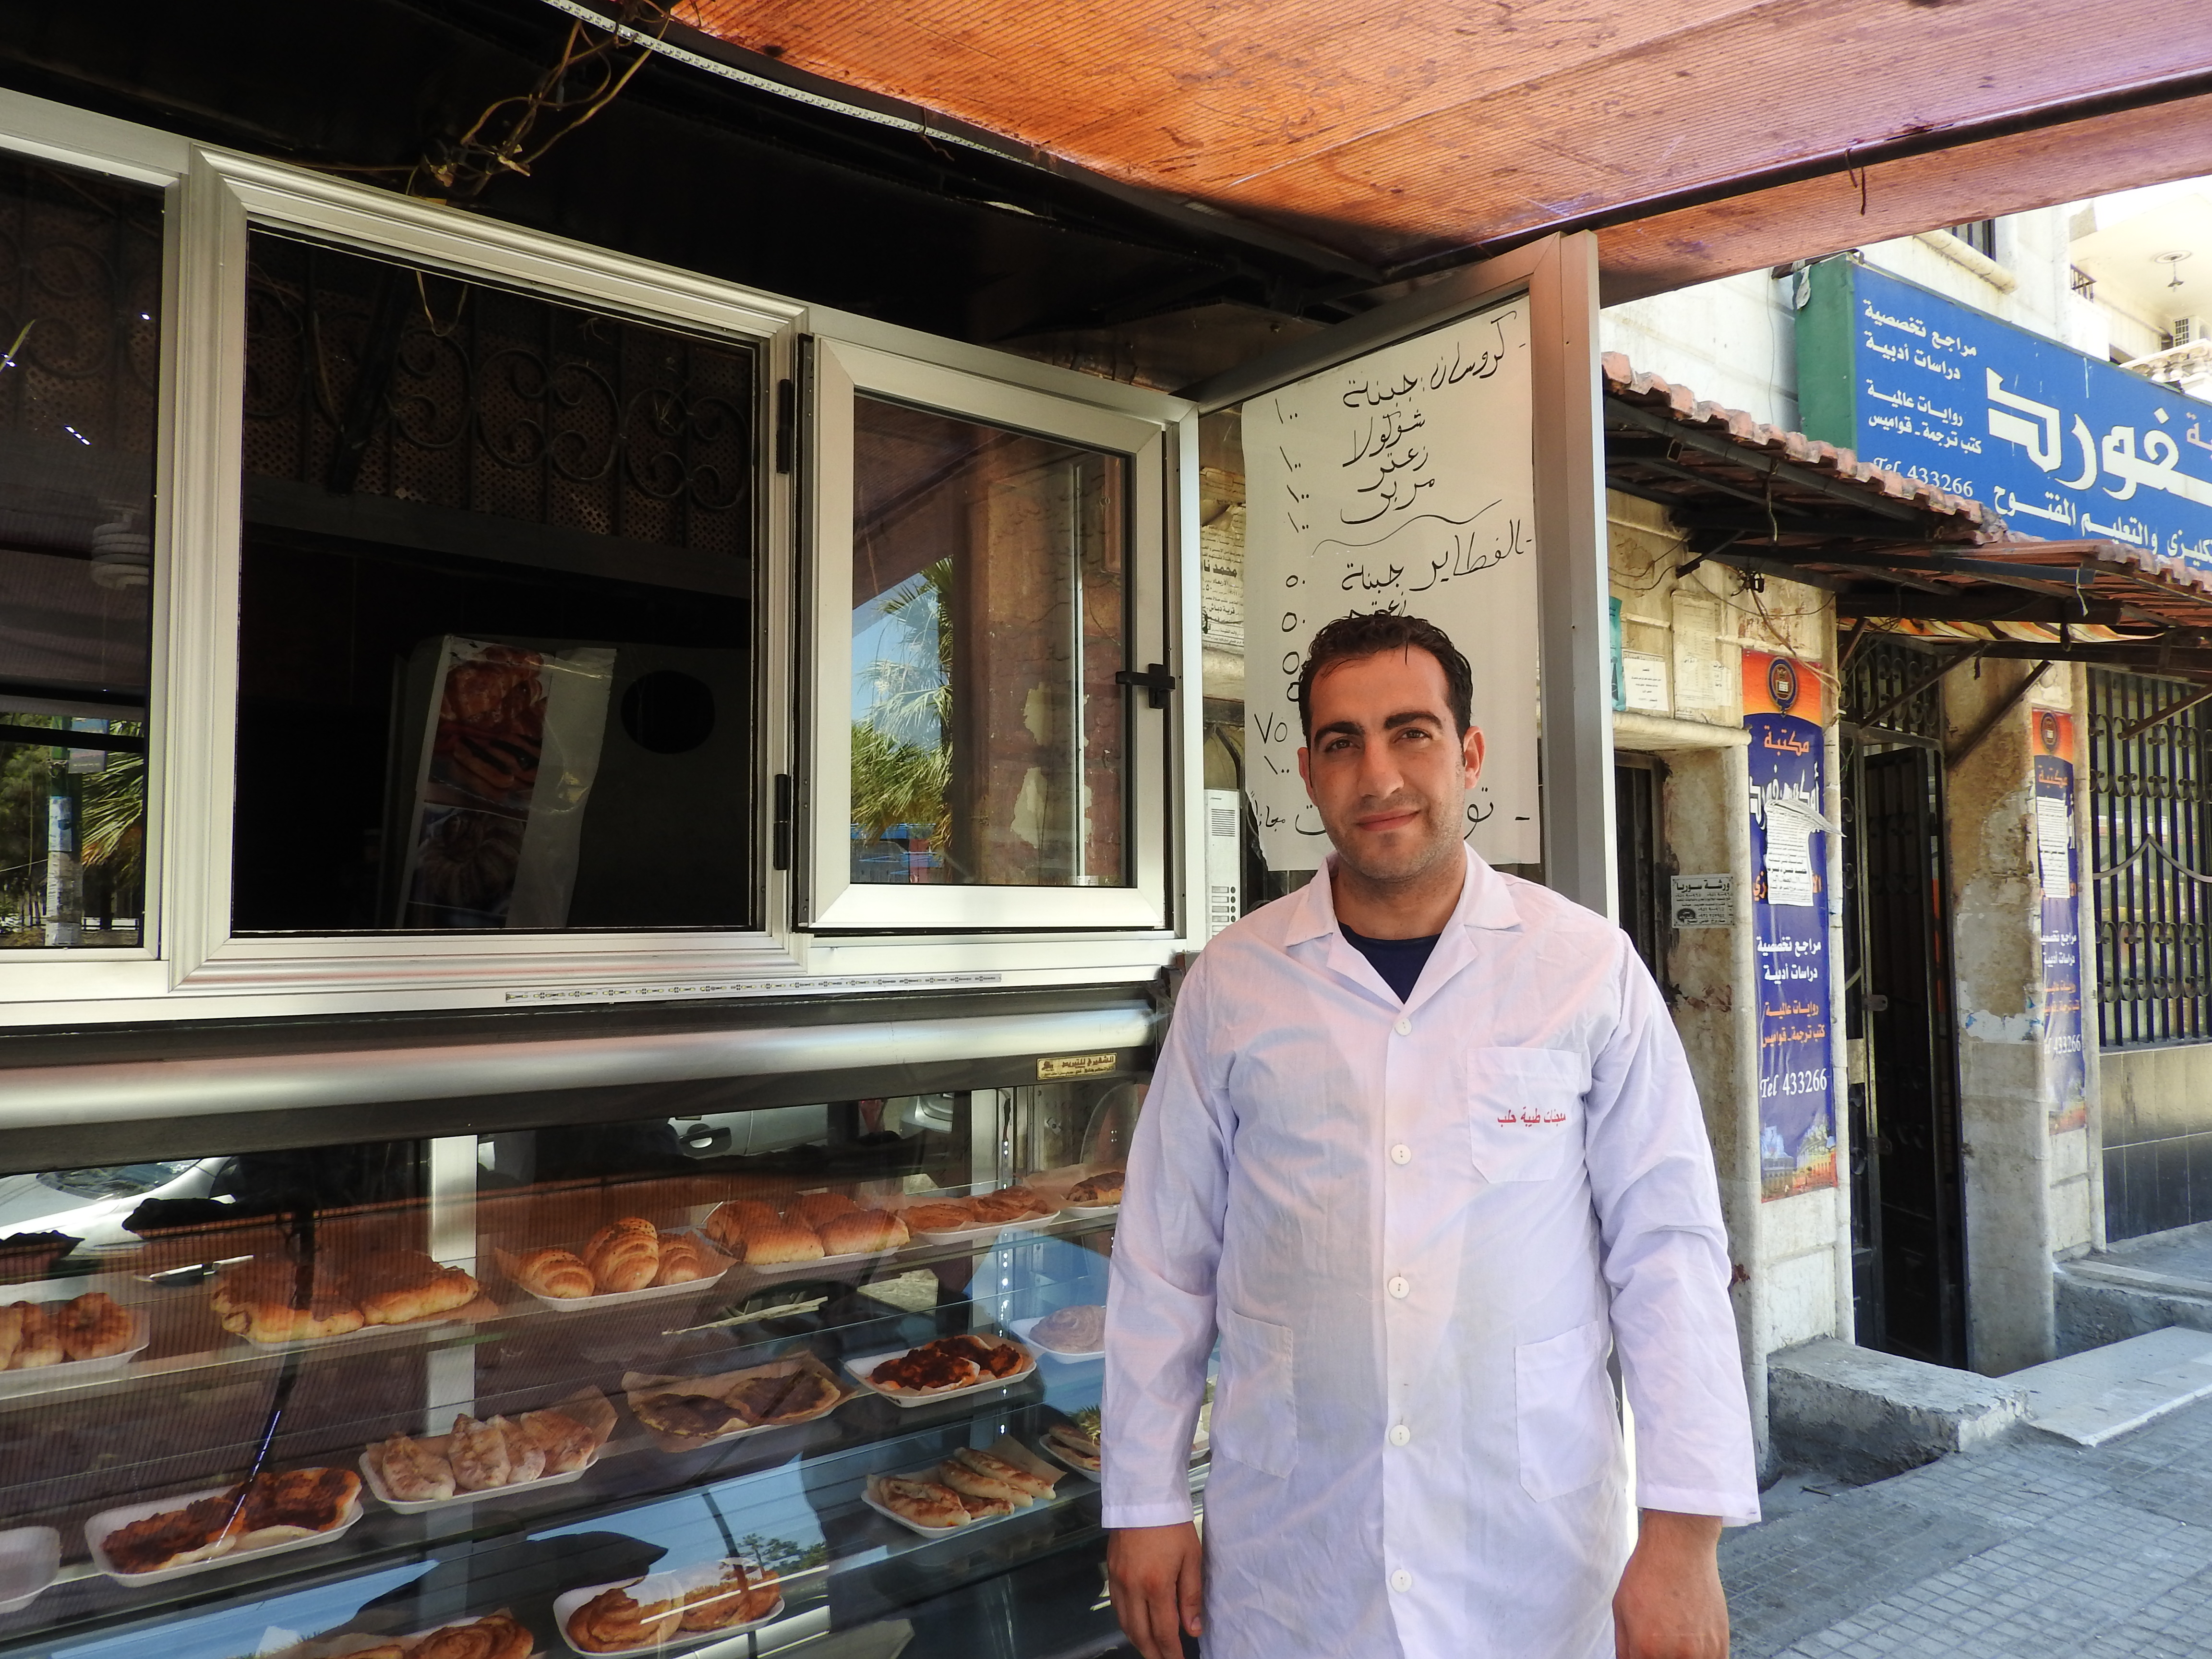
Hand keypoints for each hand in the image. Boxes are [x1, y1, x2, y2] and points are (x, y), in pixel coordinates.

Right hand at [1107, 1521, 1202, 1658]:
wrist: (1143, 1496)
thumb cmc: (1173, 1527)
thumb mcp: (1191, 1558)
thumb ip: (1191, 1596)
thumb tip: (1193, 1629)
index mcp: (1156, 1586)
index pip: (1163, 1632)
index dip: (1171, 1653)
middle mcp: (1133, 1588)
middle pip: (1140, 1633)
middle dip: (1153, 1653)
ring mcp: (1118, 1580)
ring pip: (1124, 1623)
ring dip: (1138, 1640)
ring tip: (1151, 1650)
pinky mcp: (1110, 1571)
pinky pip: (1116, 1607)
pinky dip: (1125, 1622)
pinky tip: (1135, 1625)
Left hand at [1613, 1509, 1726, 1658]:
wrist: (1680, 1548)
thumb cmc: (1648, 1574)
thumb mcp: (1621, 1611)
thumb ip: (1624, 1649)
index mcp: (1647, 1649)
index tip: (1644, 1652)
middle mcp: (1678, 1656)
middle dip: (1658, 1657)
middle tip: (1657, 1643)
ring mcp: (1703, 1653)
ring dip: (1681, 1658)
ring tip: (1674, 1639)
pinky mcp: (1721, 1645)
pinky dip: (1699, 1657)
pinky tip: (1690, 1643)